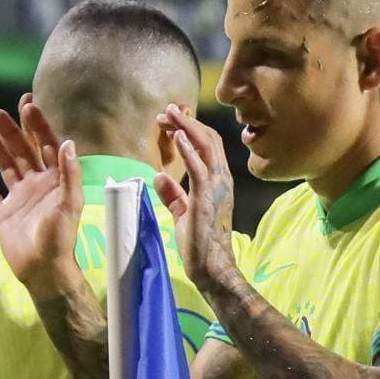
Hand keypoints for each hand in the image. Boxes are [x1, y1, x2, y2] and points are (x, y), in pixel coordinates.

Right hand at [0, 96, 82, 297]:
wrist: (43, 269)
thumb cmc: (60, 237)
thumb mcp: (69, 203)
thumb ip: (69, 173)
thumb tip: (67, 142)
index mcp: (54, 179)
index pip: (46, 145)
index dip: (37, 125)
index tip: (27, 105)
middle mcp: (36, 184)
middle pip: (23, 151)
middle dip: (12, 131)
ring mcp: (18, 198)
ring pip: (5, 166)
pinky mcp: (3, 213)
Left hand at [152, 105, 238, 289]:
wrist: (213, 267)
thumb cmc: (200, 244)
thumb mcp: (183, 213)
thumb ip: (173, 194)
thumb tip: (158, 176)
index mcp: (217, 181)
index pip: (206, 146)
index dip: (188, 130)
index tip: (169, 122)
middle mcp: (221, 179)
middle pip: (207, 139)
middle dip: (185, 122)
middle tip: (166, 111)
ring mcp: (216, 186)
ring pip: (204, 146)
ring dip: (185, 127)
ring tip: (169, 113)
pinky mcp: (206, 197)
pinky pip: (198, 166)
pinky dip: (188, 148)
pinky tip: (177, 135)